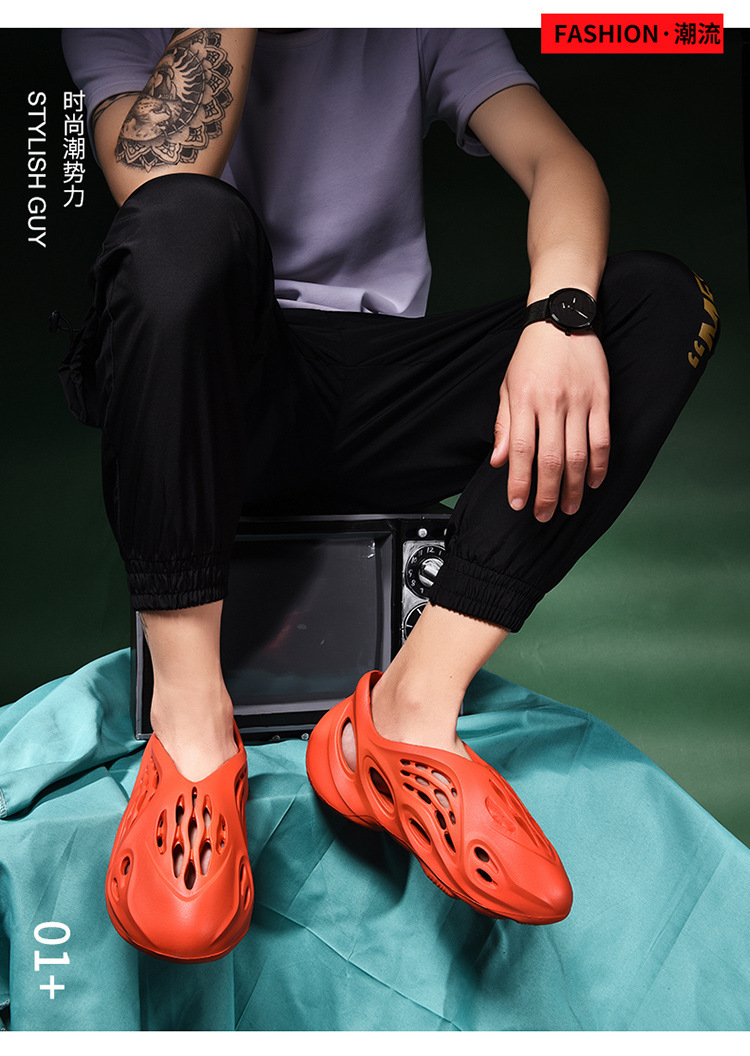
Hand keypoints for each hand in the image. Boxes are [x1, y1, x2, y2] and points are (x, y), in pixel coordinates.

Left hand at [490, 323, 610, 520]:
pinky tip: (594, 482)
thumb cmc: (531, 356)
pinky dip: (599, 464)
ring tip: (569, 507)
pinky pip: (602, 438)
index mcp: (524, 401)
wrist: (562, 318)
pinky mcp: (602, 398)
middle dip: (548, 494)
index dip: (520, 482)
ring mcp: (579, 401)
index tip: (518, 504)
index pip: (521, 451)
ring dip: (575, 487)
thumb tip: (500, 462)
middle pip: (551, 459)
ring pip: (578, 454)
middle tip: (544, 515)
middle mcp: (552, 403)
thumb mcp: (508, 386)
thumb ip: (504, 425)